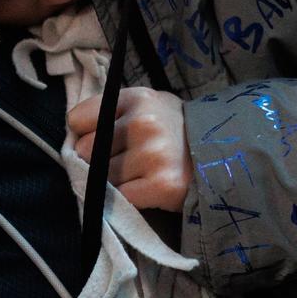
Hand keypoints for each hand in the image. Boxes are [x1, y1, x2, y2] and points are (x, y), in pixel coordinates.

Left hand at [68, 87, 190, 212]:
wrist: (223, 156)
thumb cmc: (174, 131)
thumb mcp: (147, 105)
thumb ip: (112, 113)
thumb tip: (73, 137)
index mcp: (136, 98)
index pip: (78, 120)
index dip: (85, 133)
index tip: (101, 139)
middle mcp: (143, 123)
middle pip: (85, 151)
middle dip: (96, 160)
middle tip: (123, 160)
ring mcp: (153, 154)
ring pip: (101, 178)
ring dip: (114, 182)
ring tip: (139, 174)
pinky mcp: (162, 185)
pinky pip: (120, 198)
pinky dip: (128, 199)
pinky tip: (146, 190)